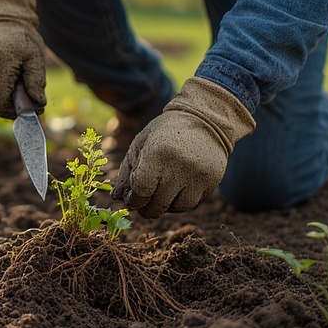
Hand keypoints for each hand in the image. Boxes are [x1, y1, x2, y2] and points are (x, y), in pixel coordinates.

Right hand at [0, 0, 46, 118]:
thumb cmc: (22, 36)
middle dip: (8, 99)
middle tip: (22, 87)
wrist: (1, 14)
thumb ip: (36, 81)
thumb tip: (36, 105)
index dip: (12, 111)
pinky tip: (0, 66)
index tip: (25, 108)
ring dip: (0, 89)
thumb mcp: (35, 56)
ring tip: (10, 72)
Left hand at [110, 77, 254, 217]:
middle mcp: (179, 166)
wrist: (205, 120)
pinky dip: (179, 203)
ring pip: (175, 208)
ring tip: (159, 194)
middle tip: (142, 203)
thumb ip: (125, 172)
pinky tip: (174, 192)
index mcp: (156, 154)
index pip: (141, 191)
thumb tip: (116, 198)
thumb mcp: (140, 145)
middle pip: (157, 204)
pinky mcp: (211, 181)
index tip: (130, 199)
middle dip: (145, 208)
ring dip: (163, 206)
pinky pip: (191, 204)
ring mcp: (198, 175)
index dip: (133, 201)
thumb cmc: (164, 133)